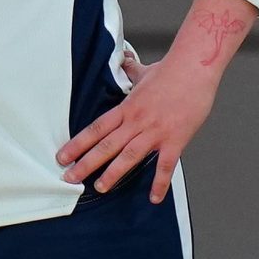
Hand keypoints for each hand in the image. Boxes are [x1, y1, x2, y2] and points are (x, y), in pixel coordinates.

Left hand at [57, 43, 216, 203]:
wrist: (195, 67)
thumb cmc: (172, 70)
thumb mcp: (144, 71)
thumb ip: (131, 71)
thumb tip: (124, 60)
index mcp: (127, 107)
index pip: (96, 128)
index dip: (78, 144)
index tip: (63, 157)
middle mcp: (137, 121)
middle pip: (106, 145)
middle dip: (86, 163)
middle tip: (70, 178)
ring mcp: (156, 131)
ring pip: (129, 156)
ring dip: (113, 173)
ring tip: (100, 188)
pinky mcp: (175, 139)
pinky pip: (166, 166)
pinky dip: (160, 183)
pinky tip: (154, 198)